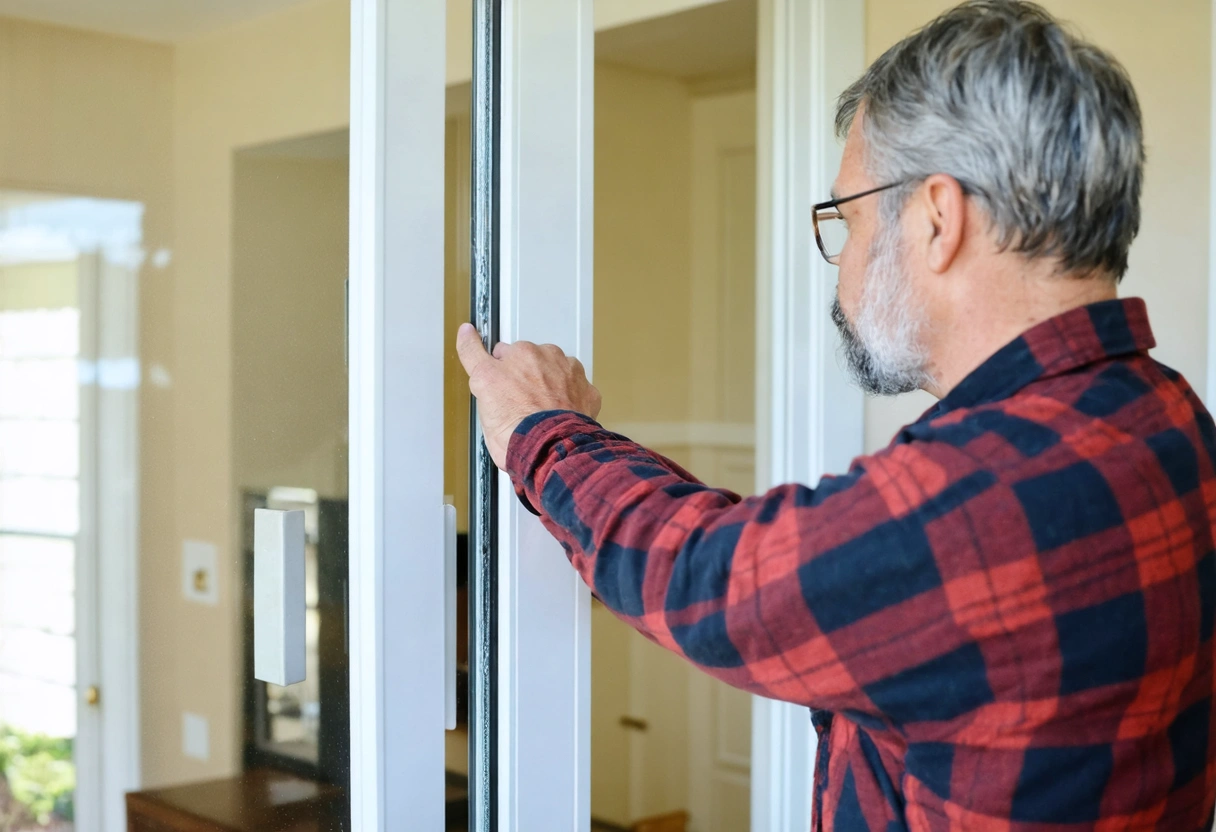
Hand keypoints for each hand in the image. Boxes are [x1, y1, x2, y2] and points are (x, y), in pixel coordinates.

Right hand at [456, 323, 602, 468]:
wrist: (548, 448)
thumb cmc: (514, 425)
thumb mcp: (481, 386)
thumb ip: (472, 354)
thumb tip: (466, 332)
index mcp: (520, 353)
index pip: (504, 353)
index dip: (499, 371)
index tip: (501, 380)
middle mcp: (547, 357)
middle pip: (532, 362)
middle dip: (525, 378)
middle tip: (517, 404)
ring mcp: (569, 374)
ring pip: (556, 373)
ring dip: (550, 386)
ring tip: (539, 412)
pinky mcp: (587, 392)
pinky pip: (578, 391)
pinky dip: (570, 401)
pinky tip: (558, 416)